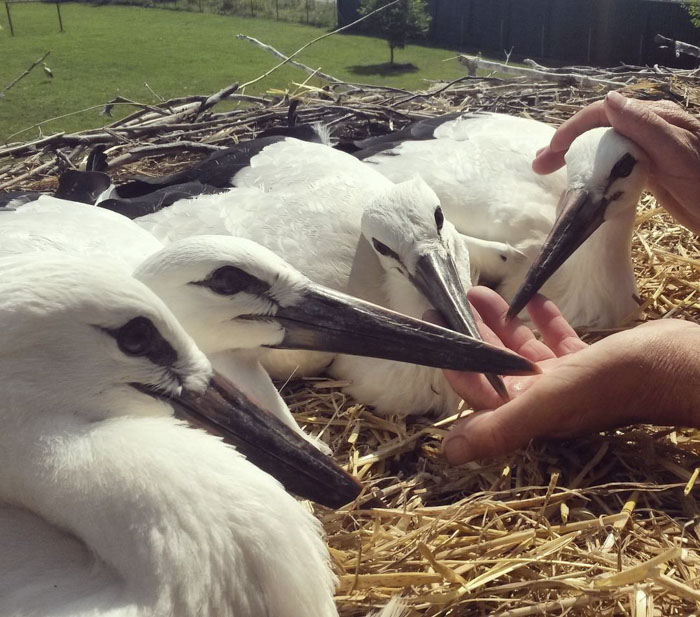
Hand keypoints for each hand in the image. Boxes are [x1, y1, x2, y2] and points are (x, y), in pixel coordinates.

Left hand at [439, 287, 699, 465]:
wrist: (677, 366)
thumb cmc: (613, 381)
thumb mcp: (550, 401)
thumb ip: (500, 425)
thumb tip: (448, 452)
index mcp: (530, 412)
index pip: (479, 389)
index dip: (456, 362)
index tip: (436, 329)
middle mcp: (544, 400)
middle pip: (498, 366)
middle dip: (475, 335)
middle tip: (455, 302)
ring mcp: (568, 382)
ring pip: (525, 351)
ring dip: (503, 324)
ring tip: (484, 292)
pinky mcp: (590, 363)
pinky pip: (558, 342)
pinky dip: (543, 322)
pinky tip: (534, 299)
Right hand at [532, 92, 699, 233]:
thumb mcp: (678, 155)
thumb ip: (646, 127)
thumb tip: (609, 101)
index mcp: (655, 121)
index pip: (604, 114)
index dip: (573, 129)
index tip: (550, 151)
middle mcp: (649, 130)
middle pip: (598, 129)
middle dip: (566, 143)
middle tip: (539, 164)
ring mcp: (649, 150)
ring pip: (602, 146)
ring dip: (573, 157)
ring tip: (548, 171)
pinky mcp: (650, 171)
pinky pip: (613, 163)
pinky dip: (591, 169)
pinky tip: (580, 180)